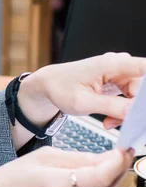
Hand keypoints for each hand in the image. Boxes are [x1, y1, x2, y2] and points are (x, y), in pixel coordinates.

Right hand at [0, 146, 132, 186]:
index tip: (123, 151)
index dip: (117, 163)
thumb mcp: (40, 157)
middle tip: (111, 157)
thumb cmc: (8, 180)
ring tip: (85, 174)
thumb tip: (107, 158)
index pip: (100, 177)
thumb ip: (77, 158)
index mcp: (51, 185)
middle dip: (112, 172)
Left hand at [18, 53, 145, 129]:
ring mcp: (119, 72)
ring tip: (109, 121)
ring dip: (128, 112)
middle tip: (121, 122)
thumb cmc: (61, 88)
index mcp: (111, 64)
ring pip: (138, 94)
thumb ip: (111, 107)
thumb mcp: (82, 102)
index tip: (142, 107)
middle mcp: (118, 65)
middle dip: (136, 108)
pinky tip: (109, 118)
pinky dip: (123, 110)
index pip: (144, 68)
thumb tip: (133, 112)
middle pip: (142, 87)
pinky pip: (131, 97)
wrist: (50, 84)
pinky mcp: (118, 81)